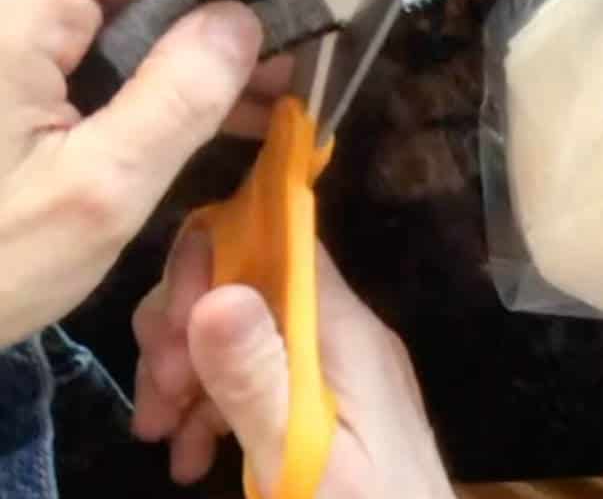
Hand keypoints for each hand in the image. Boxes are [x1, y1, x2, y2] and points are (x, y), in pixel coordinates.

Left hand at [0, 0, 286, 347]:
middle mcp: (0, 2)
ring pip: (112, 0)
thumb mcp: (94, 198)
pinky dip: (141, 73)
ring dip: (180, 48)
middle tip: (269, 81)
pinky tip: (189, 122)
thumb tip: (241, 19)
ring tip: (249, 106)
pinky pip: (83, 43)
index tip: (239, 36)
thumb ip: (176, 101)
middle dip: (204, 9)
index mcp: (12, 10)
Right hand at [132, 232, 455, 496]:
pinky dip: (211, 406)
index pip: (280, 245)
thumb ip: (258, 380)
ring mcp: (334, 368)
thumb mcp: (300, 457)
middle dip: (186, 325)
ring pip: (243, 331)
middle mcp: (342, 333)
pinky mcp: (323, 405)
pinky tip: (189, 457)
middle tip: (157, 397)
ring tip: (157, 434)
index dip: (213, 260)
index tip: (170, 328)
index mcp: (345, 329)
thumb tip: (215, 294)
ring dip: (187, 371)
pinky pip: (257, 377)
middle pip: (250, 284)